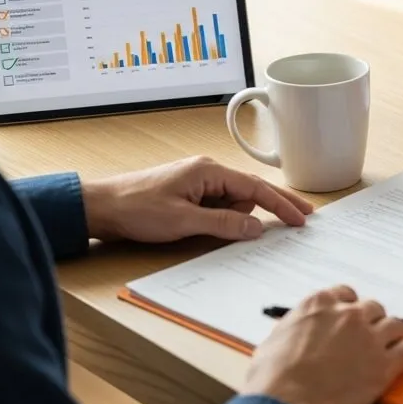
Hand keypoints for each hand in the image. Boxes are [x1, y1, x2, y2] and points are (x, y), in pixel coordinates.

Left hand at [82, 156, 313, 243]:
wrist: (101, 208)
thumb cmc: (137, 209)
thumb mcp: (184, 221)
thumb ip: (223, 224)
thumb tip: (256, 229)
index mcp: (209, 171)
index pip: (255, 189)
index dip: (281, 205)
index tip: (301, 218)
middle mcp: (207, 172)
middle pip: (250, 191)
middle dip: (274, 206)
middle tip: (302, 218)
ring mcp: (198, 182)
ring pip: (233, 201)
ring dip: (236, 218)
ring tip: (216, 232)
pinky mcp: (189, 193)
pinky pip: (218, 205)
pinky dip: (224, 218)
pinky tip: (217, 230)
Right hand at [244, 286, 402, 403]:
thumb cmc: (271, 378)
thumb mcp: (274, 340)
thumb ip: (295, 329)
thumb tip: (298, 334)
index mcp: (319, 304)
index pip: (345, 294)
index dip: (348, 308)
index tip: (348, 320)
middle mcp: (348, 315)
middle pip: (373, 308)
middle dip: (371, 322)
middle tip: (367, 339)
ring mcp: (370, 337)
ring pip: (396, 325)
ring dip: (394, 335)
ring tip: (391, 348)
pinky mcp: (385, 364)